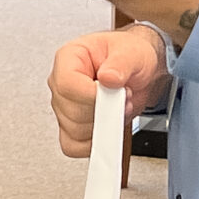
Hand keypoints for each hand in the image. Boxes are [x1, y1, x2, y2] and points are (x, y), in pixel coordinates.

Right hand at [49, 27, 170, 157]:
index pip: (67, 85)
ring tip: (118, 108)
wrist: (137, 71)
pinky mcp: (71, 126)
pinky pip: (72, 145)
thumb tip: (108, 78)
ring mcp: (64, 106)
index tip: (114, 96)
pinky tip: (108, 127)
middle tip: (123, 98)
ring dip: (104, 126)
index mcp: (69, 58)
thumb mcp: (132, 52)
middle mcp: (61, 83)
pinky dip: (93, 143)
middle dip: (105, 112)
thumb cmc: (130, 56)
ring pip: (74, 131)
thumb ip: (121, 64)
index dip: (91, 96)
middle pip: (71, 112)